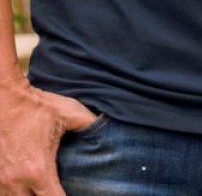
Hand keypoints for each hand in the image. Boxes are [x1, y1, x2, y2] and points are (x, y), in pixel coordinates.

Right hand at [0, 78, 95, 194]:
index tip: (74, 193)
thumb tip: (108, 130)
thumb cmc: (36, 106)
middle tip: (58, 190)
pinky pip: (3, 192)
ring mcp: (1, 179)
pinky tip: (27, 187)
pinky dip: (14, 192)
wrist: (5, 97)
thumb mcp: (69, 112)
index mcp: (38, 170)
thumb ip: (91, 125)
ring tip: (42, 189)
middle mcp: (16, 180)